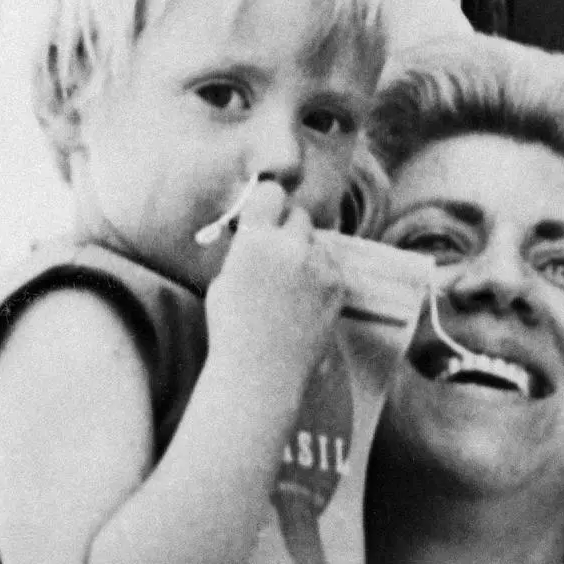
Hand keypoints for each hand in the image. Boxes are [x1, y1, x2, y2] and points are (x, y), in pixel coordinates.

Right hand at [205, 180, 343, 403]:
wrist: (261, 371)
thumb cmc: (233, 329)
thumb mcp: (225, 280)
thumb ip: (247, 249)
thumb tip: (259, 230)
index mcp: (255, 240)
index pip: (270, 192)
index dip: (268, 201)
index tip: (267, 211)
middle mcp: (290, 247)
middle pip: (299, 216)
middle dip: (289, 227)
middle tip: (279, 249)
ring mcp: (318, 266)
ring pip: (318, 243)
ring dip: (307, 253)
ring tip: (290, 286)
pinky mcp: (337, 286)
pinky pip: (331, 266)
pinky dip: (321, 276)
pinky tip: (304, 300)